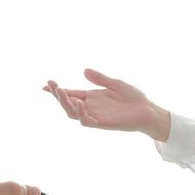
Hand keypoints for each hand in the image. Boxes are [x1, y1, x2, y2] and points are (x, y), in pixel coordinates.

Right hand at [44, 68, 170, 141]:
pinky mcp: (102, 124)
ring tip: (60, 91)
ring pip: (73, 113)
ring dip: (65, 103)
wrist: (147, 110)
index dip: (58, 90)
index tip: (46, 83)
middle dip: (58, 95)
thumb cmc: (133, 99)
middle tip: (51, 85)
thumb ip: (100, 78)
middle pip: (68, 103)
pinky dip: (81, 112)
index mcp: (92, 97)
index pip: (71, 93)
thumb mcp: (115, 83)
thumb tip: (84, 70)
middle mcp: (91, 107)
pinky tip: (79, 102)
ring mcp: (95, 116)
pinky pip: (86, 121)